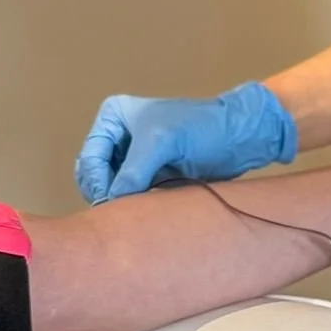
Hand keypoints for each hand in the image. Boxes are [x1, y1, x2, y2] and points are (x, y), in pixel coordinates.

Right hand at [74, 81, 297, 201]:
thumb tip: (112, 200)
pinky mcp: (150, 178)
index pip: (91, 157)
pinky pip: (130, 198)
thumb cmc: (203, 128)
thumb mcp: (163, 141)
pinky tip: (145, 213)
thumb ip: (134, 169)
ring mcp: (134, 159)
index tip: (111, 201)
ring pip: (111, 190)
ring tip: (137, 209)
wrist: (240, 138)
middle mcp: (119, 137)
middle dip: (105, 192)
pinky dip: (133, 206)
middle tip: (122, 210)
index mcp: (114, 118)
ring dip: (120, 202)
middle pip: (95, 175)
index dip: (98, 181)